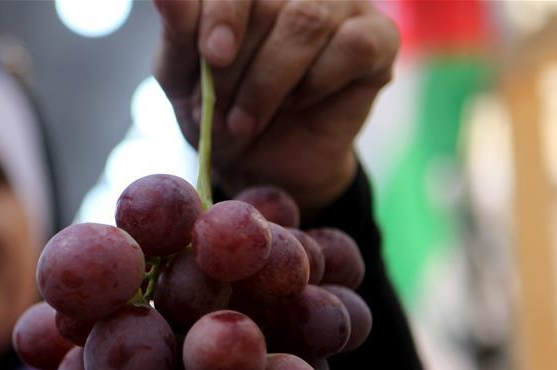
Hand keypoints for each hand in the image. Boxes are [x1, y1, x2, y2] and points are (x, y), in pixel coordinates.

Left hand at [153, 0, 398, 211]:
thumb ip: (178, 31)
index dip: (225, 11)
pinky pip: (354, 45)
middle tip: (223, 112)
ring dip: (270, 82)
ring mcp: (343, 4)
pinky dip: (318, 82)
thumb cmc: (219, 111)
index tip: (213, 56)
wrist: (261, 166)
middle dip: (238, 66)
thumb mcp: (183, 77)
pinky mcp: (378, 39)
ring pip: (309, 19)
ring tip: (247, 121)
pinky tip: (300, 103)